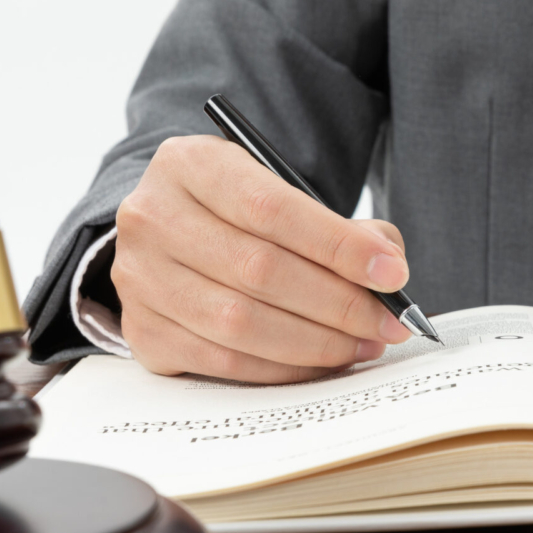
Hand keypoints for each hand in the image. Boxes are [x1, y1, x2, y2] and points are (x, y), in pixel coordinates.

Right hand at [112, 135, 411, 382]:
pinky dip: (282, 368)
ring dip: (315, 342)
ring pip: (240, 323)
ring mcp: (140, 278)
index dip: (338, 246)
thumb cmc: (236, 214)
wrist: (169, 233)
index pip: (272, 208)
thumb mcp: (279, 191)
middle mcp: (153, 217)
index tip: (392, 274)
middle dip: (338, 303)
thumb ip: (338, 226)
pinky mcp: (142, 331)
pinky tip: (320, 361)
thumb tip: (385, 266)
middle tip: (388, 322)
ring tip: (362, 343)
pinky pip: (223, 361)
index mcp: (189, 164)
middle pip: (259, 269)